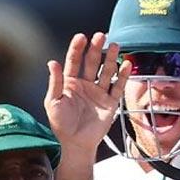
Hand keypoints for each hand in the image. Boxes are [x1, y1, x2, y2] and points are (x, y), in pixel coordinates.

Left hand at [44, 32, 130, 155]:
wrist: (75, 144)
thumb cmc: (61, 124)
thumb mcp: (52, 102)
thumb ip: (54, 82)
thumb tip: (52, 62)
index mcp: (70, 83)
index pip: (74, 61)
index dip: (77, 49)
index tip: (81, 37)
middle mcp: (85, 85)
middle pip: (92, 63)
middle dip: (96, 49)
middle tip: (100, 35)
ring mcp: (99, 93)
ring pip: (106, 72)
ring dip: (111, 58)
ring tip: (115, 45)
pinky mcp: (110, 103)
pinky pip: (118, 87)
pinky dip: (123, 76)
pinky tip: (127, 64)